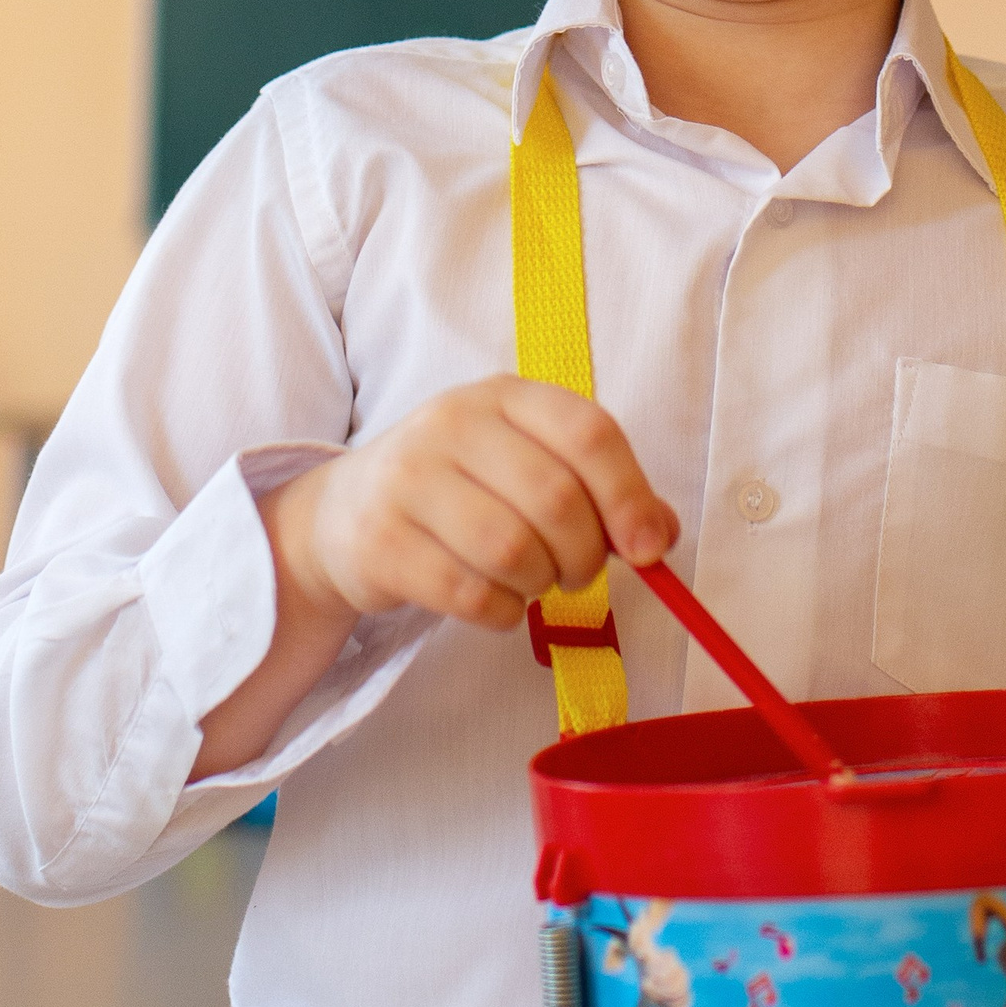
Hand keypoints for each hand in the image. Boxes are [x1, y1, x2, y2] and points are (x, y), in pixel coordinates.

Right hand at [269, 376, 678, 639]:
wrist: (345, 514)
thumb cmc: (459, 489)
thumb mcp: (527, 465)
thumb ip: (601, 492)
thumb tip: (661, 535)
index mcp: (503, 394)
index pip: (588, 432)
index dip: (629, 495)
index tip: (649, 548)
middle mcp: (451, 423)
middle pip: (555, 498)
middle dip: (584, 554)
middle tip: (576, 572)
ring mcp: (408, 479)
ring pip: (512, 550)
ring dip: (539, 584)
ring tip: (530, 581)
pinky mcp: (380, 541)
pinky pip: (471, 595)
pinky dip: (500, 612)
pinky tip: (493, 600)